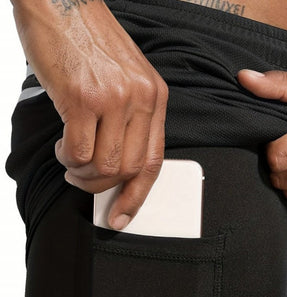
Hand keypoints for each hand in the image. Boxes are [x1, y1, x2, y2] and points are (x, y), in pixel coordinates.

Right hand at [12, 0, 168, 229]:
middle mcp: (140, 99)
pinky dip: (68, 159)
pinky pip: (79, 151)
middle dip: (103, 187)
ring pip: (105, 166)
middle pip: (129, 169)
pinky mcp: (82, 96)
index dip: (138, 195)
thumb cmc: (88, 40)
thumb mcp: (126, 76)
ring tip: (71, 162)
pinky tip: (63, 146)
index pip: (154, 161)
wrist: (61, 0)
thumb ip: (130, 116)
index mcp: (155, 97)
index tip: (123, 215)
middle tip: (84, 181)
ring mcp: (113, 98)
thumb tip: (117, 163)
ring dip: (83, 175)